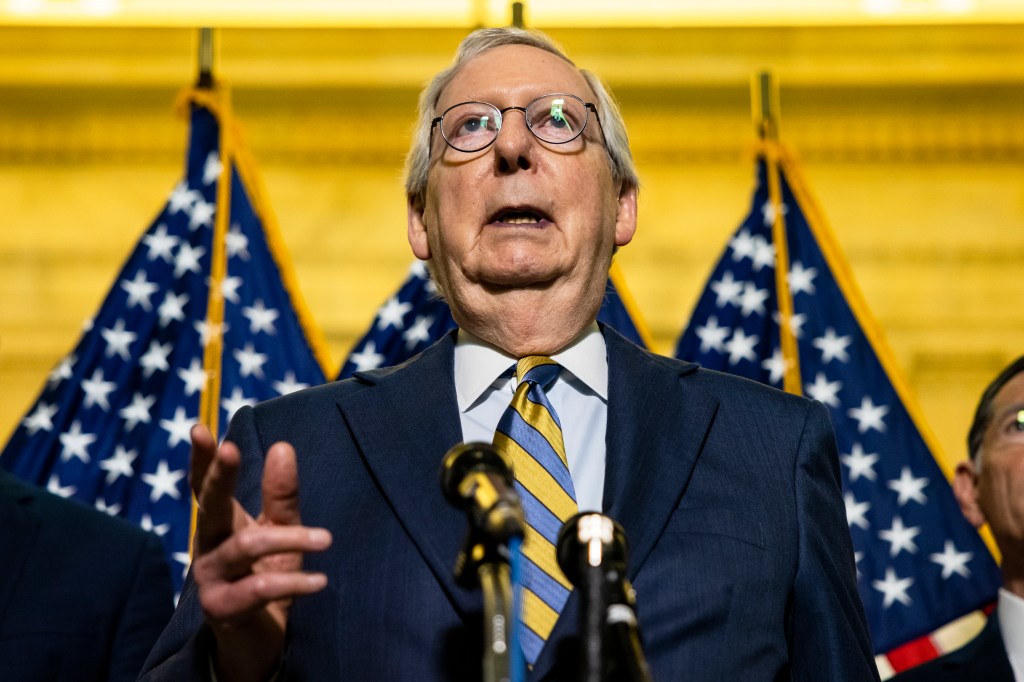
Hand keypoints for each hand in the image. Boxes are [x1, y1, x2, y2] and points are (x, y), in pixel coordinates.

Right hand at [187, 424, 331, 681]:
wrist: (260, 640)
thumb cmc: (268, 575)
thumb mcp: (281, 530)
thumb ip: (282, 495)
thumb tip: (283, 447)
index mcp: (221, 523)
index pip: (206, 486)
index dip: (202, 459)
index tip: (199, 428)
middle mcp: (209, 546)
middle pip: (210, 506)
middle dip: (220, 476)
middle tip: (233, 449)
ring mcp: (211, 578)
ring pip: (245, 547)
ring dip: (288, 538)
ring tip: (327, 538)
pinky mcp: (222, 608)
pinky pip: (257, 589)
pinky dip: (292, 582)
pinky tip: (320, 580)